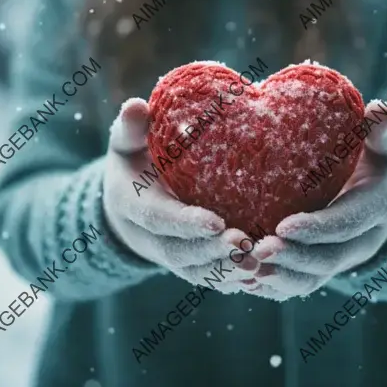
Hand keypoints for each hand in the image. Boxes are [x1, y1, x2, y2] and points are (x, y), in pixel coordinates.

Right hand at [103, 98, 260, 292]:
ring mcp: (167, 253)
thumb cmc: (133, 163)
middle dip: (211, 252)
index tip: (215, 222)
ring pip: (195, 271)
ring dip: (226, 272)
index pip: (158, 218)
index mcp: (132, 204)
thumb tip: (137, 105)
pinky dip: (231, 281)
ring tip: (259, 264)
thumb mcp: (126, 144)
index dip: (185, 222)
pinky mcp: (185, 263)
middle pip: (179, 252)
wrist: (127, 202)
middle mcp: (149, 236)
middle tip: (245, 244)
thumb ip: (131, 129)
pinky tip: (260, 275)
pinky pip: (207, 278)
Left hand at [246, 100, 386, 300]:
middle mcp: (361, 241)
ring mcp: (342, 258)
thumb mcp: (386, 145)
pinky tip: (247, 279)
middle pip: (328, 259)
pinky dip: (275, 285)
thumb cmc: (376, 161)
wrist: (381, 197)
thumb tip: (377, 109)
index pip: (346, 224)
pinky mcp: (323, 266)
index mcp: (376, 209)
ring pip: (312, 279)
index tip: (284, 226)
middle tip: (257, 249)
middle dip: (293, 257)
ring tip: (246, 267)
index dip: (317, 228)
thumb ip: (382, 131)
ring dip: (279, 276)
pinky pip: (301, 284)